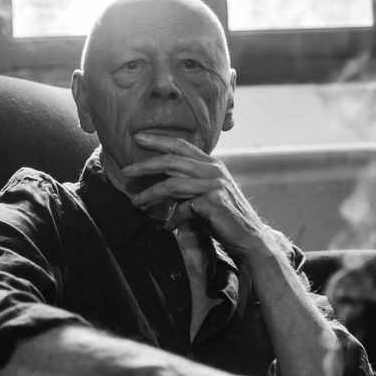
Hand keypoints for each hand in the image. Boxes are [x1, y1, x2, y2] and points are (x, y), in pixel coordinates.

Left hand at [122, 133, 269, 255]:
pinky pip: (183, 209)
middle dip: (145, 165)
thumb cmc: (225, 216)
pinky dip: (172, 220)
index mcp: (211, 163)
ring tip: (135, 203)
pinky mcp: (213, 202)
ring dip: (149, 194)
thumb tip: (162, 182)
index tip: (138, 137)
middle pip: (171, 161)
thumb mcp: (208, 192)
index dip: (159, 139)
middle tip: (125, 172)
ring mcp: (214, 185)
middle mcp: (213, 170)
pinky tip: (166, 228)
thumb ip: (189, 183)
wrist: (250, 238)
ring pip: (171, 185)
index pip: (181, 145)